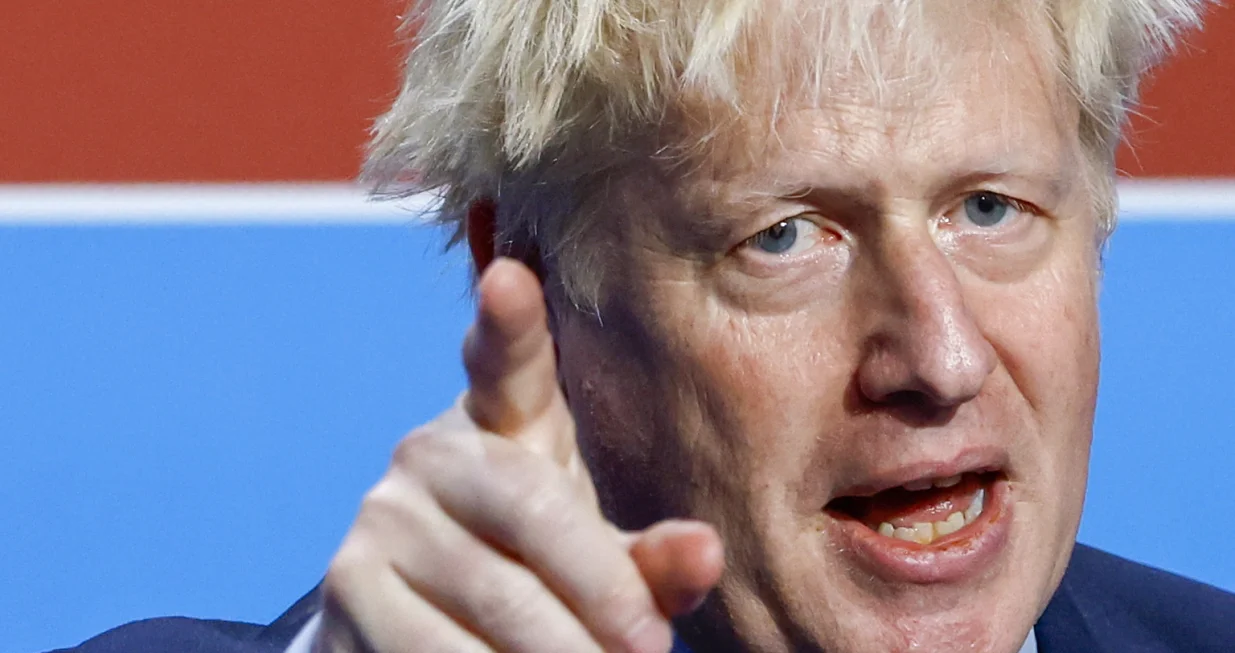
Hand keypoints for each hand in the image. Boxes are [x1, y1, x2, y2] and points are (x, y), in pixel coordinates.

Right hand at [314, 258, 723, 652]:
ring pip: (493, 593)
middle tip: (649, 649)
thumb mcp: (593, 560)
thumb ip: (648, 560)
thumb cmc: (529, 575)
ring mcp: (382, 515)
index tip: (510, 279)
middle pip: (531, 507)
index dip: (509, 323)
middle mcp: (432, 452)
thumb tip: (705, 552)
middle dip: (602, 590)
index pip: (504, 362)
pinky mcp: (347, 586)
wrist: (411, 627)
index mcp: (501, 423)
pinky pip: (437, 648)